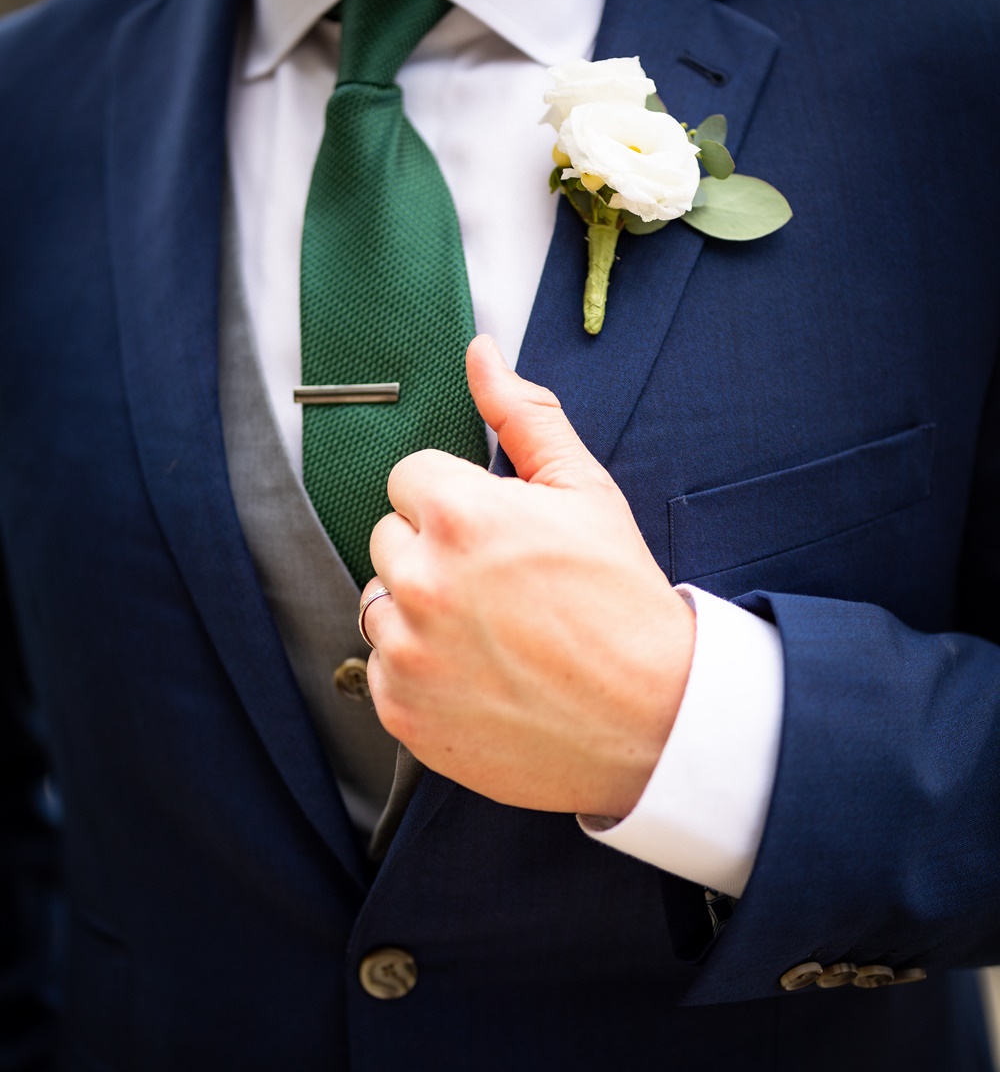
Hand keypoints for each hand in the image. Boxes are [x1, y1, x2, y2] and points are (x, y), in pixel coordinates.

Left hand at [362, 336, 694, 816]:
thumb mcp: (584, 490)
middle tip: (500, 585)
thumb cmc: (621, 599)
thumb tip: (481, 353)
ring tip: (490, 632)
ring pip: (378, 602)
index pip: (409, 477)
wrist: (650, 718)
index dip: (457, 499)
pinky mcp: (402, 710)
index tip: (498, 534)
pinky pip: (382, 668)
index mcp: (460, 515)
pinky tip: (478, 675)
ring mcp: (407, 652)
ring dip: (418, 610)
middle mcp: (421, 582)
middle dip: (433, 550)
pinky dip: (419, 671)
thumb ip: (523, 414)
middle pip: (387, 537)